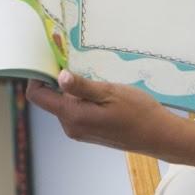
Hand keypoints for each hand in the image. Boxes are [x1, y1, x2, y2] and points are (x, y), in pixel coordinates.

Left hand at [26, 73, 183, 158]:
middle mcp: (70, 126)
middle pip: (50, 98)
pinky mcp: (88, 131)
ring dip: (73, 89)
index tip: (51, 59)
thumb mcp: (110, 92)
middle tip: (78, 62)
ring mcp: (79, 131)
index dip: (38, 76)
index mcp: (72, 116)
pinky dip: (82, 98)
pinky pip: (76, 110)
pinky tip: (101, 92)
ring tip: (95, 78)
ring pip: (64, 103)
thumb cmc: (138, 112)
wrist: (158, 135)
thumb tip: (59, 76)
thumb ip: (82, 86)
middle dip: (59, 80)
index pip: (37, 96)